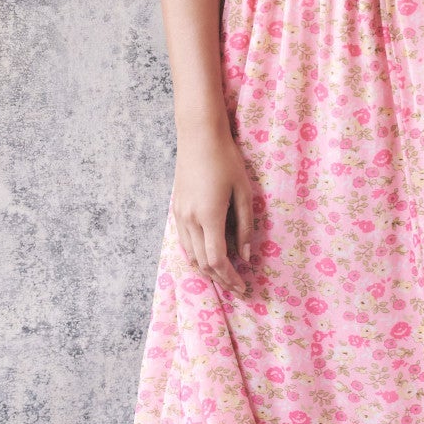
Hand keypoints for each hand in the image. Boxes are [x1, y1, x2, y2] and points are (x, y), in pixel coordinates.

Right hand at [171, 126, 256, 296]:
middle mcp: (190, 220)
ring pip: (191, 255)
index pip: (217, 260)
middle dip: (220, 279)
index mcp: (209, 217)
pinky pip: (184, 242)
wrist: (199, 136)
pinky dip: (196, 256)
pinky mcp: (176, 209)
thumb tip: (246, 256)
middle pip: (203, 263)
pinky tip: (207, 258)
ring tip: (224, 277)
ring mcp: (180, 215)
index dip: (230, 278)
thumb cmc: (226, 160)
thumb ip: (245, 226)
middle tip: (237, 288)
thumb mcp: (244, 192)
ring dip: (207, 270)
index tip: (244, 287)